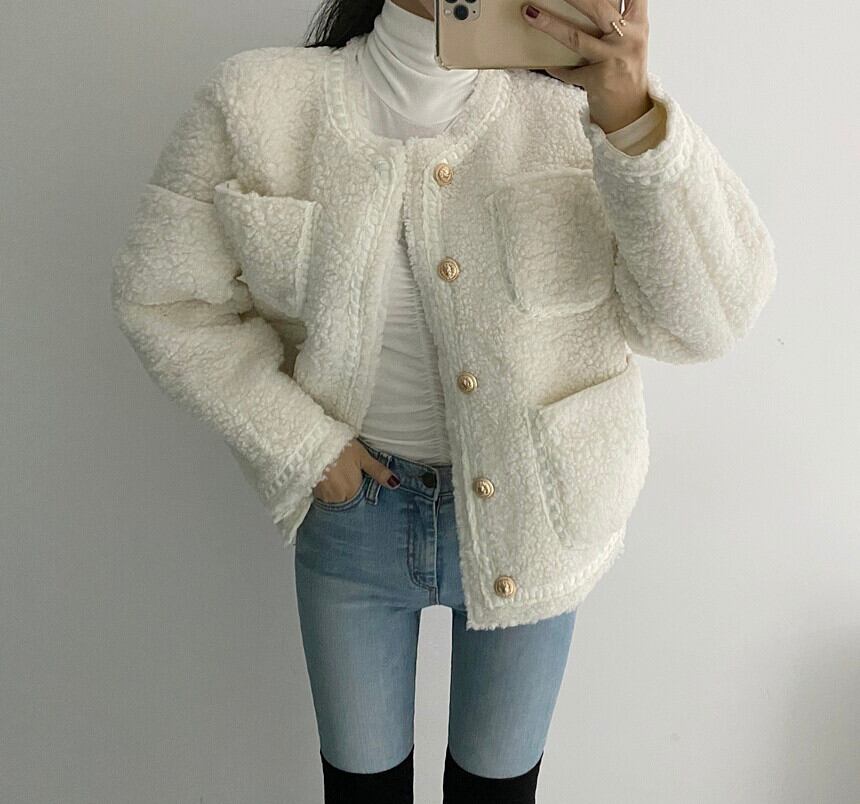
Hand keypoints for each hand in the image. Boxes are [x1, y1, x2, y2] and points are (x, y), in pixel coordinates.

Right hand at [312, 439, 400, 502]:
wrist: (311, 441)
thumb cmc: (339, 447)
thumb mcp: (362, 456)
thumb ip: (377, 471)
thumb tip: (395, 484)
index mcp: (351, 490)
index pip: (360, 500)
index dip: (360, 491)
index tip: (358, 481)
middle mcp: (336, 497)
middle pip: (347, 501)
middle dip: (349, 492)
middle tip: (346, 476)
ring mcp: (323, 495)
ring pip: (334, 499)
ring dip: (337, 491)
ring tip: (336, 475)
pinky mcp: (312, 490)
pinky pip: (323, 496)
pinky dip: (326, 489)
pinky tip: (327, 476)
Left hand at [521, 0, 653, 133]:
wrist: (631, 112)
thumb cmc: (624, 72)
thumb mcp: (627, 41)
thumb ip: (612, 22)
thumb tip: (581, 6)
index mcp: (637, 22)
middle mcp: (629, 36)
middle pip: (598, 6)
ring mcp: (614, 57)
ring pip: (576, 37)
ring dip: (550, 24)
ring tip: (530, 12)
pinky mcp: (599, 78)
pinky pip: (569, 70)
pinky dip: (556, 68)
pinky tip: (545, 63)